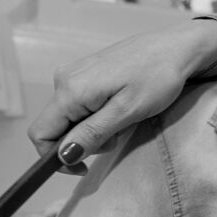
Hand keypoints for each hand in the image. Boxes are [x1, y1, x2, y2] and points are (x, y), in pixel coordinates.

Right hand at [28, 23, 216, 164]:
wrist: (175, 48)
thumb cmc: (157, 77)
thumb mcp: (127, 112)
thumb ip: (92, 134)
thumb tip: (64, 154)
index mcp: (69, 90)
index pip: (41, 133)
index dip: (55, 157)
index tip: (83, 167)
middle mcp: (63, 80)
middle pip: (56, 127)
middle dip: (83, 142)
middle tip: (118, 136)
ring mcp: (73, 74)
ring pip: (71, 118)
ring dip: (94, 130)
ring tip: (125, 119)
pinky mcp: (85, 74)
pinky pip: (81, 106)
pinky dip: (98, 116)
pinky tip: (121, 108)